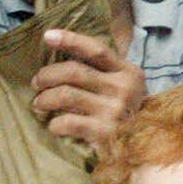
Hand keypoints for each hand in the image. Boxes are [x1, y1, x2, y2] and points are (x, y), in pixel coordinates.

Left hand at [32, 29, 148, 147]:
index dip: (70, 40)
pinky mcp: (104, 132)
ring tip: (39, 103)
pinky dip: (55, 124)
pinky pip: (67, 122)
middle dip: (47, 75)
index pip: (96, 50)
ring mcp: (114, 111)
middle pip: (74, 72)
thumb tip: (65, 52)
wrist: (146, 147)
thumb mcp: (125, 86)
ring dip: (45, 98)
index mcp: (128, 72)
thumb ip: (105, 71)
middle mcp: (123, 88)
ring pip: (65, 95)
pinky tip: (55, 126)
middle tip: (36, 82)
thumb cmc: (128, 112)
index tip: (47, 36)